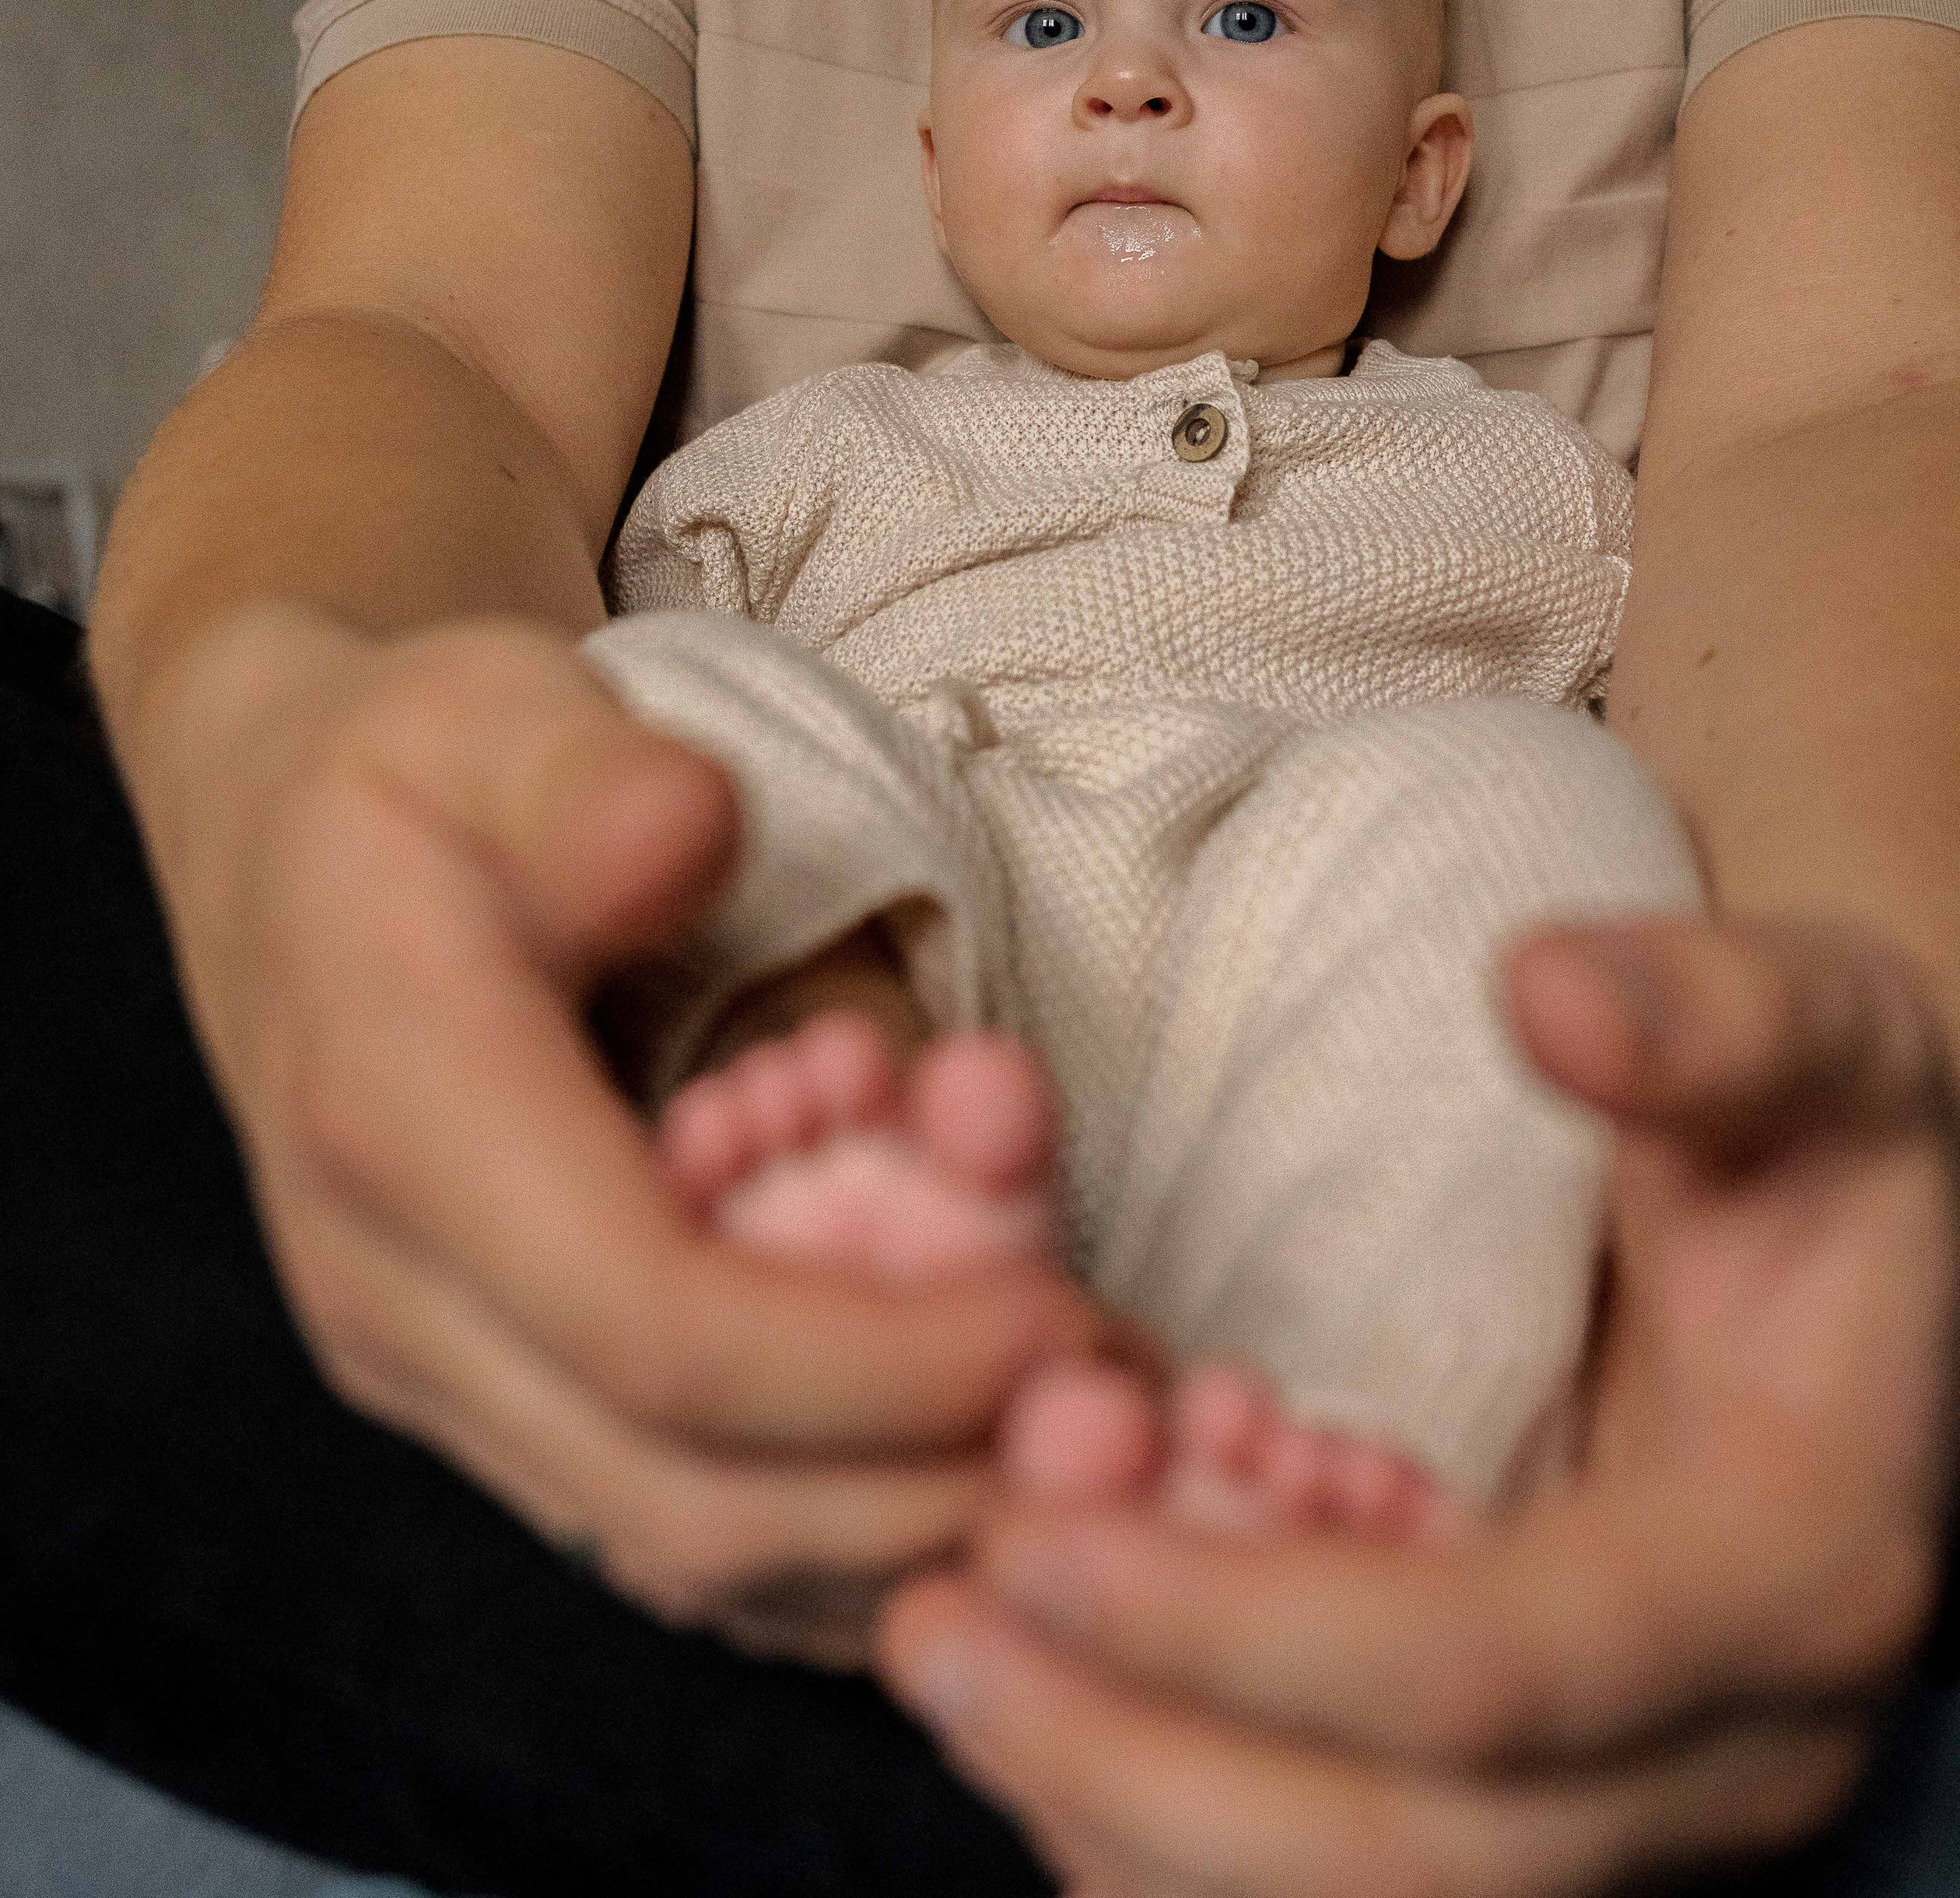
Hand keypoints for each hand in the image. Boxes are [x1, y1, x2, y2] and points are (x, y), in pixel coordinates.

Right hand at [147, 602, 1109, 1663]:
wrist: (288, 849)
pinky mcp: (490, 1399)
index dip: (873, 1357)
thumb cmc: (416, 769)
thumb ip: (584, 775)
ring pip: (683, 1554)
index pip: (651, 1332)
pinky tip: (985, 1458)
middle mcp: (394, 1298)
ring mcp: (433, 1372)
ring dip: (905, 1526)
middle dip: (925, 1477)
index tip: (1061, 1310)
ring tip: (1092, 1438)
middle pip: (680, 1500)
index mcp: (397, 1128)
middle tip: (1127, 1407)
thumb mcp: (487, 708)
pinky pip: (672, 1532)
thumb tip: (690, 828)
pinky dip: (845, 1526)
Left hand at [878, 915, 1959, 1889]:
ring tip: (946, 1657)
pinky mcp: (1559, 1802)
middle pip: (1415, 1860)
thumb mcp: (1822, 1031)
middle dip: (1146, 1755)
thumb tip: (1546, 992)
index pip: (1500, 1667)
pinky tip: (1044, 1699)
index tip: (1038, 1519)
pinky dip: (1176, 1817)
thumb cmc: (1830, 1134)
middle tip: (934, 1624)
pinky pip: (1353, 1883)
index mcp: (1794, 1565)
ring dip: (1130, 1808)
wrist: (1875, 1251)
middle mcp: (1733, 1743)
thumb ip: (1712, 1014)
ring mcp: (1648, 1799)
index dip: (1255, 1623)